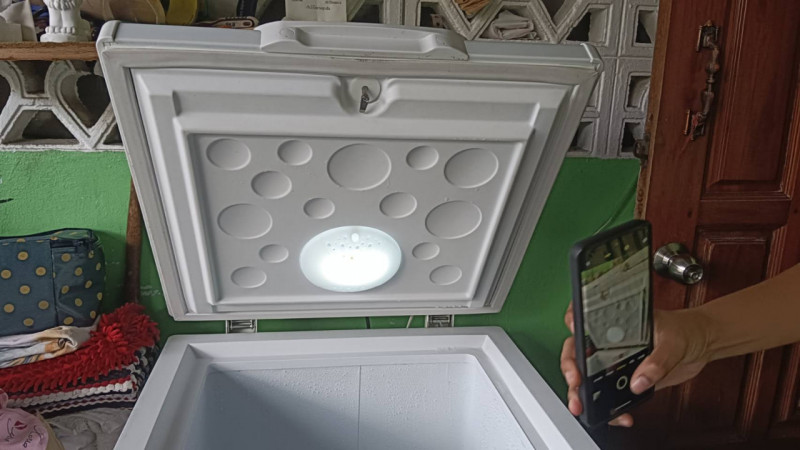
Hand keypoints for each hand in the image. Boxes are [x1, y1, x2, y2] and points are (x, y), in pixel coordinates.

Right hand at [560, 303, 714, 426]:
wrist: (701, 344)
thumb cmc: (685, 329)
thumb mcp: (673, 342)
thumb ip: (656, 361)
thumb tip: (639, 380)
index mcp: (617, 322)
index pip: (584, 319)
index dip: (572, 327)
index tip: (574, 341)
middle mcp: (610, 341)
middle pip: (578, 352)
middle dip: (571, 369)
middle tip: (576, 383)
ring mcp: (616, 361)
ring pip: (589, 376)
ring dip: (583, 393)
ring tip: (584, 406)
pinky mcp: (625, 378)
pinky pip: (609, 394)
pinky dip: (611, 409)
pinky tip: (620, 415)